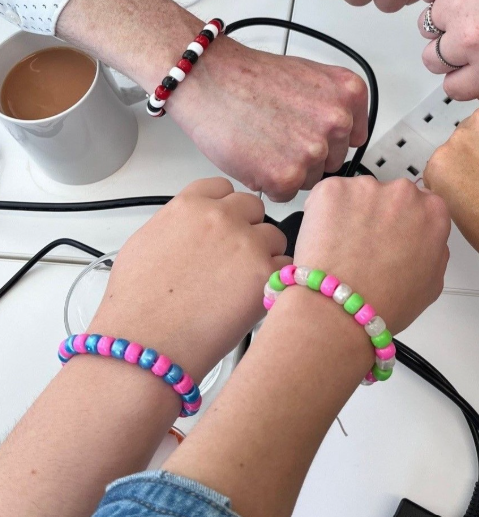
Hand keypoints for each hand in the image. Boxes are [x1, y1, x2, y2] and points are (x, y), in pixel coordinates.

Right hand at [90, 178, 286, 380]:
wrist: (144, 345)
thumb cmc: (137, 305)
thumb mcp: (145, 242)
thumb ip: (178, 223)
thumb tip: (195, 227)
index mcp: (189, 205)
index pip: (223, 187)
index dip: (225, 207)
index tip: (226, 222)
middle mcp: (221, 218)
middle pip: (254, 207)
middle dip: (247, 228)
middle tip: (235, 257)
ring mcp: (246, 244)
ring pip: (274, 236)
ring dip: (264, 254)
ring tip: (241, 283)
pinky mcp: (265, 274)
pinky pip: (287, 266)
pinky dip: (277, 280)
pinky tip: (256, 295)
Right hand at [167, 38, 368, 200]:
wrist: (210, 79)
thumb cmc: (251, 78)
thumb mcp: (311, 75)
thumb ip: (336, 105)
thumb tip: (349, 135)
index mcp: (348, 93)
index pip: (353, 137)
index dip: (326, 138)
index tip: (305, 130)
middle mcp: (337, 120)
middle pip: (332, 160)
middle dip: (307, 154)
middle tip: (278, 134)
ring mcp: (313, 150)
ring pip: (310, 179)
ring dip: (288, 170)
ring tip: (264, 141)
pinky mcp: (287, 176)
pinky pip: (285, 194)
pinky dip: (268, 182)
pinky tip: (255, 156)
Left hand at [293, 177, 450, 332]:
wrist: (339, 308)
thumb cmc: (384, 302)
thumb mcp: (432, 283)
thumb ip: (435, 250)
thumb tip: (425, 239)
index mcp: (432, 212)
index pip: (422, 205)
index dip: (405, 224)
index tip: (394, 237)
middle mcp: (403, 193)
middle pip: (390, 196)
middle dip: (379, 215)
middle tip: (366, 247)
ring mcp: (366, 187)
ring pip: (358, 196)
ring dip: (352, 214)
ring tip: (344, 249)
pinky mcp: (332, 189)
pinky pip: (329, 197)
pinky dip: (325, 213)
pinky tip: (327, 240)